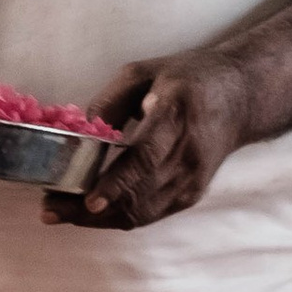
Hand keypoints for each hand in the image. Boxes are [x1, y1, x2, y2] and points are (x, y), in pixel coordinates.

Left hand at [43, 52, 252, 231]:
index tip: (88, 199)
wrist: (241, 97)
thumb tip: (80, 132)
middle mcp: (188, 154)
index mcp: (177, 115)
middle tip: (50, 208)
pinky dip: (117, 217)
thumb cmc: (189, 79)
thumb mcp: (146, 72)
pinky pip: (150, 215)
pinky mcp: (192, 194)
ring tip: (60, 212)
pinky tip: (89, 213)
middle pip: (138, 193)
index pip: (145, 157)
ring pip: (142, 212)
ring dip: (98, 218)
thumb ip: (110, 100)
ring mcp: (192, 179)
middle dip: (90, 208)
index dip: (116, 182)